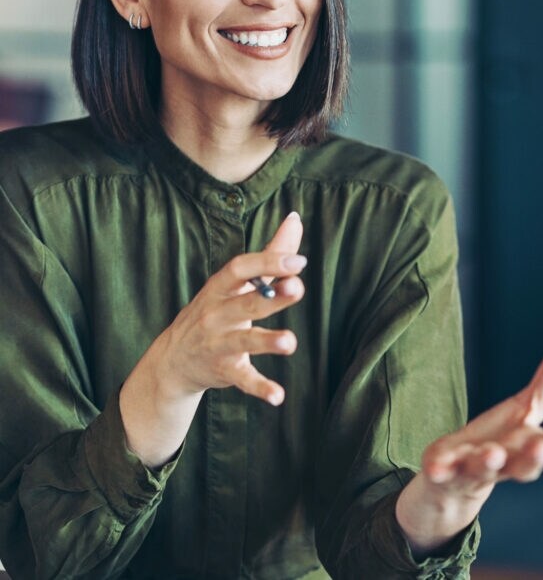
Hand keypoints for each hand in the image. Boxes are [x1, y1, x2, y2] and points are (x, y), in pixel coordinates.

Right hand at [119, 212, 304, 466]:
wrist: (173, 361)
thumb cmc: (215, 310)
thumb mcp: (235, 283)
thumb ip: (269, 253)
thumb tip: (295, 218)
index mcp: (221, 287)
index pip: (240, 269)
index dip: (267, 263)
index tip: (298, 261)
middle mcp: (217, 314)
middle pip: (245, 302)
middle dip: (271, 296)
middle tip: (298, 288)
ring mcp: (218, 343)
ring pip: (244, 342)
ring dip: (267, 342)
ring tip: (290, 343)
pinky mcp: (224, 371)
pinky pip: (243, 380)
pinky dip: (260, 388)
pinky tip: (279, 396)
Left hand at [396, 338, 542, 555]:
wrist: (457, 478)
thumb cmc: (503, 438)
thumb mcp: (528, 406)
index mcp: (529, 447)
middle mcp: (507, 463)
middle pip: (525, 465)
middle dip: (534, 458)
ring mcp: (475, 468)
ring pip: (485, 468)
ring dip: (489, 461)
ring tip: (492, 453)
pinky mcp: (444, 469)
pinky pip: (442, 471)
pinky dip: (440, 470)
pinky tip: (435, 468)